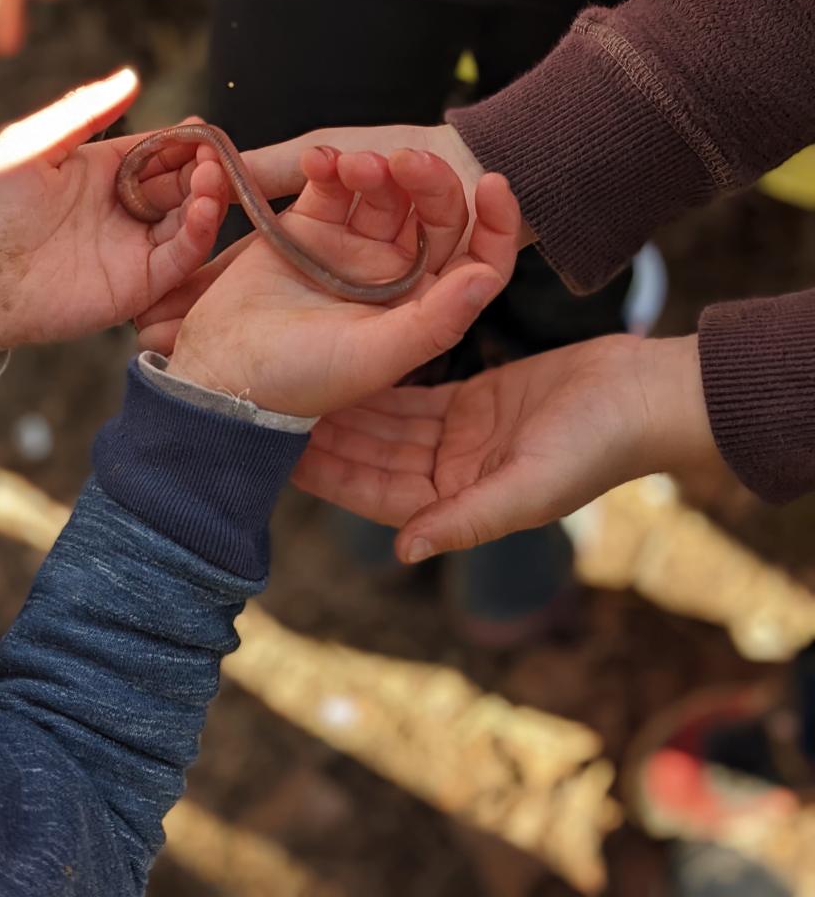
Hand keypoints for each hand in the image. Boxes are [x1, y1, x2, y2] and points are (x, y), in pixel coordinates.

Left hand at [0, 71, 228, 359]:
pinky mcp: (142, 282)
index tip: (206, 130)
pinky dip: (201, 233)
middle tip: (217, 155)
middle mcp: (130, 208)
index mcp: (107, 172)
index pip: (163, 150)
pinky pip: (182, 256)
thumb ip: (81, 112)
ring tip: (211, 177)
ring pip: (193, 218)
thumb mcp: (29, 144)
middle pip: (186, 182)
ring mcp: (138, 246)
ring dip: (210, 196)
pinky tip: (203, 210)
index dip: (188, 139)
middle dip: (207, 166)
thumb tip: (132, 77)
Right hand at [136, 123, 533, 353]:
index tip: (491, 182)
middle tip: (402, 160)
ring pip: (384, 191)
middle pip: (432, 213)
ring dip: (373, 167)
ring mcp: (353, 248)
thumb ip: (435, 321)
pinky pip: (330, 185)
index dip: (495, 222)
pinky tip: (317, 161)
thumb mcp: (375, 357)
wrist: (220, 375)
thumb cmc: (300, 379)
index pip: (479, 258)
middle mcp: (396, 274)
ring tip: (349, 164)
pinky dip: (327, 166)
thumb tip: (486, 277)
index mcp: (424, 307)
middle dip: (426, 180)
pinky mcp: (309, 228)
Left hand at [294, 334, 725, 559]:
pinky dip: (382, 384)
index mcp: (464, 506)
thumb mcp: (529, 487)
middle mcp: (457, 476)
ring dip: (349, 411)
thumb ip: (467, 519)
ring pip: (390, 425)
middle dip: (330, 441)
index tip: (283, 460)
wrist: (643, 395)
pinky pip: (416, 396)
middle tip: (273, 411)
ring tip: (299, 387)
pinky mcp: (477, 400)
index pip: (380, 497)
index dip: (332, 480)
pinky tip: (347, 366)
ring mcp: (465, 438)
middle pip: (377, 459)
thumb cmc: (597, 447)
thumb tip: (404, 551)